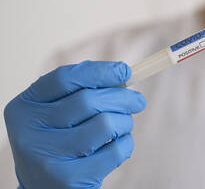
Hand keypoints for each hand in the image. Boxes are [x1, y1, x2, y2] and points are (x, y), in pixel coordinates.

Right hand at [3, 61, 145, 188]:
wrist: (44, 187)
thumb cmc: (59, 139)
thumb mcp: (57, 113)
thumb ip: (82, 90)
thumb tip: (123, 73)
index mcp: (23, 108)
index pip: (64, 78)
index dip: (100, 71)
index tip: (125, 71)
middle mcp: (29, 133)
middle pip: (88, 100)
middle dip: (122, 97)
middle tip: (138, 100)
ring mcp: (47, 159)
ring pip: (105, 124)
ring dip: (125, 122)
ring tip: (123, 125)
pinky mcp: (69, 180)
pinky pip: (115, 151)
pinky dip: (126, 144)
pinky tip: (119, 145)